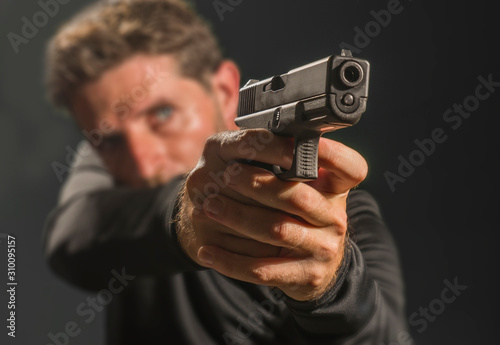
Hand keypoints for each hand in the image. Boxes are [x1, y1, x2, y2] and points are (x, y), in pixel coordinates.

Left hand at [177, 129, 366, 300]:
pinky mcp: (307, 276)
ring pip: (276, 230)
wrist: (310, 267)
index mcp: (339, 189)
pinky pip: (262, 269)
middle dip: (257, 184)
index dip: (328, 153)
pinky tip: (207, 252)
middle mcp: (336, 218)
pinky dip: (230, 261)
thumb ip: (294, 165)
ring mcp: (324, 249)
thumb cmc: (299, 217)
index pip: (350, 167)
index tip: (288, 145)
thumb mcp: (307, 189)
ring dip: (238, 217)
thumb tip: (265, 135)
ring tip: (210, 207)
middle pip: (297, 197)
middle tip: (226, 175)